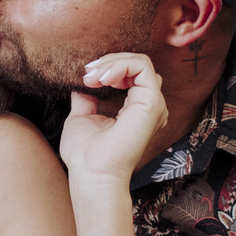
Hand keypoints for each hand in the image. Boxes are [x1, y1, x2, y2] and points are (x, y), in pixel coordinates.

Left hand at [59, 54, 167, 187]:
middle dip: (109, 62)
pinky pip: (142, 67)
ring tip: (93, 77)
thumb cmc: (85, 154)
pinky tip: (103, 78)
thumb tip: (83, 82)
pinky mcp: (152, 103)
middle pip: (137, 65)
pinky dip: (120, 65)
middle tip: (88, 74)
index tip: (86, 76)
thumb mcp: (82, 116)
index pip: (131, 74)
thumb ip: (87, 98)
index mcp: (134, 109)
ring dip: (112, 62)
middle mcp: (147, 106)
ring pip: (140, 62)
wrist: (92, 173)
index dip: (108, 67)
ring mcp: (153, 104)